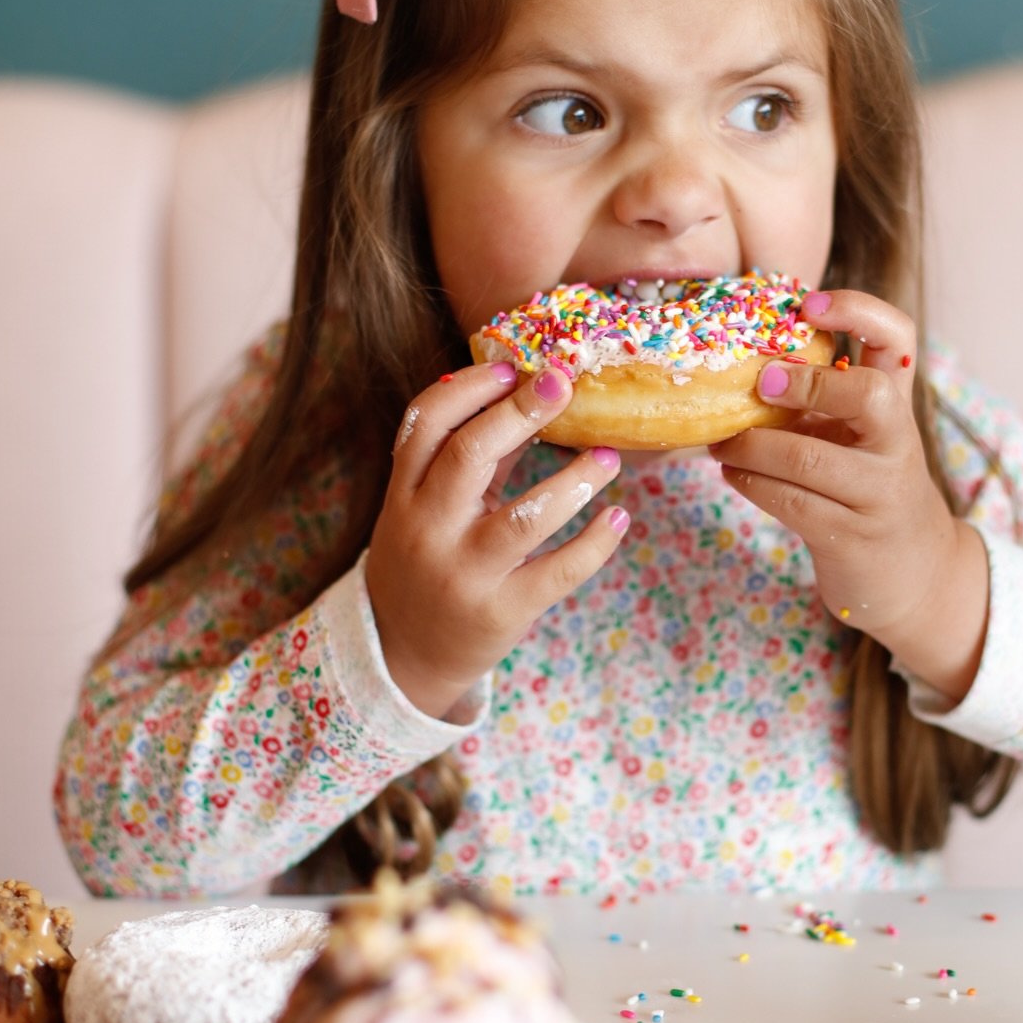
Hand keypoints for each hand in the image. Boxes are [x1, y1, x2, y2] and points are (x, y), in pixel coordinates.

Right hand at [365, 363, 627, 719]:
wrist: (404, 653)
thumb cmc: (426, 562)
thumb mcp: (428, 509)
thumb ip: (472, 461)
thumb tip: (529, 399)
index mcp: (404, 495)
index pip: (424, 424)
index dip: (468, 389)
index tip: (512, 369)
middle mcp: (428, 530)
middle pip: (469, 456)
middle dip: (520, 414)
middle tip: (563, 384)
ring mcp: (464, 574)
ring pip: (523, 518)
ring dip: (573, 481)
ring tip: (608, 457)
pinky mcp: (501, 612)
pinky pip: (558, 571)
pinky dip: (595, 543)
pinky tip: (618, 518)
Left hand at [710, 289, 989, 701]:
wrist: (912, 573)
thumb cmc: (866, 487)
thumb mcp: (857, 434)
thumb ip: (821, 398)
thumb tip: (740, 359)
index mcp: (896, 404)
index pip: (897, 339)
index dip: (858, 310)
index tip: (808, 305)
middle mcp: (897, 443)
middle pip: (869, 395)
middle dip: (808, 384)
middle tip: (761, 383)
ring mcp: (879, 492)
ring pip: (810, 459)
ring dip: (752, 445)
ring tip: (720, 441)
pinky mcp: (852, 536)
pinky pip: (791, 502)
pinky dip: (750, 482)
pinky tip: (733, 471)